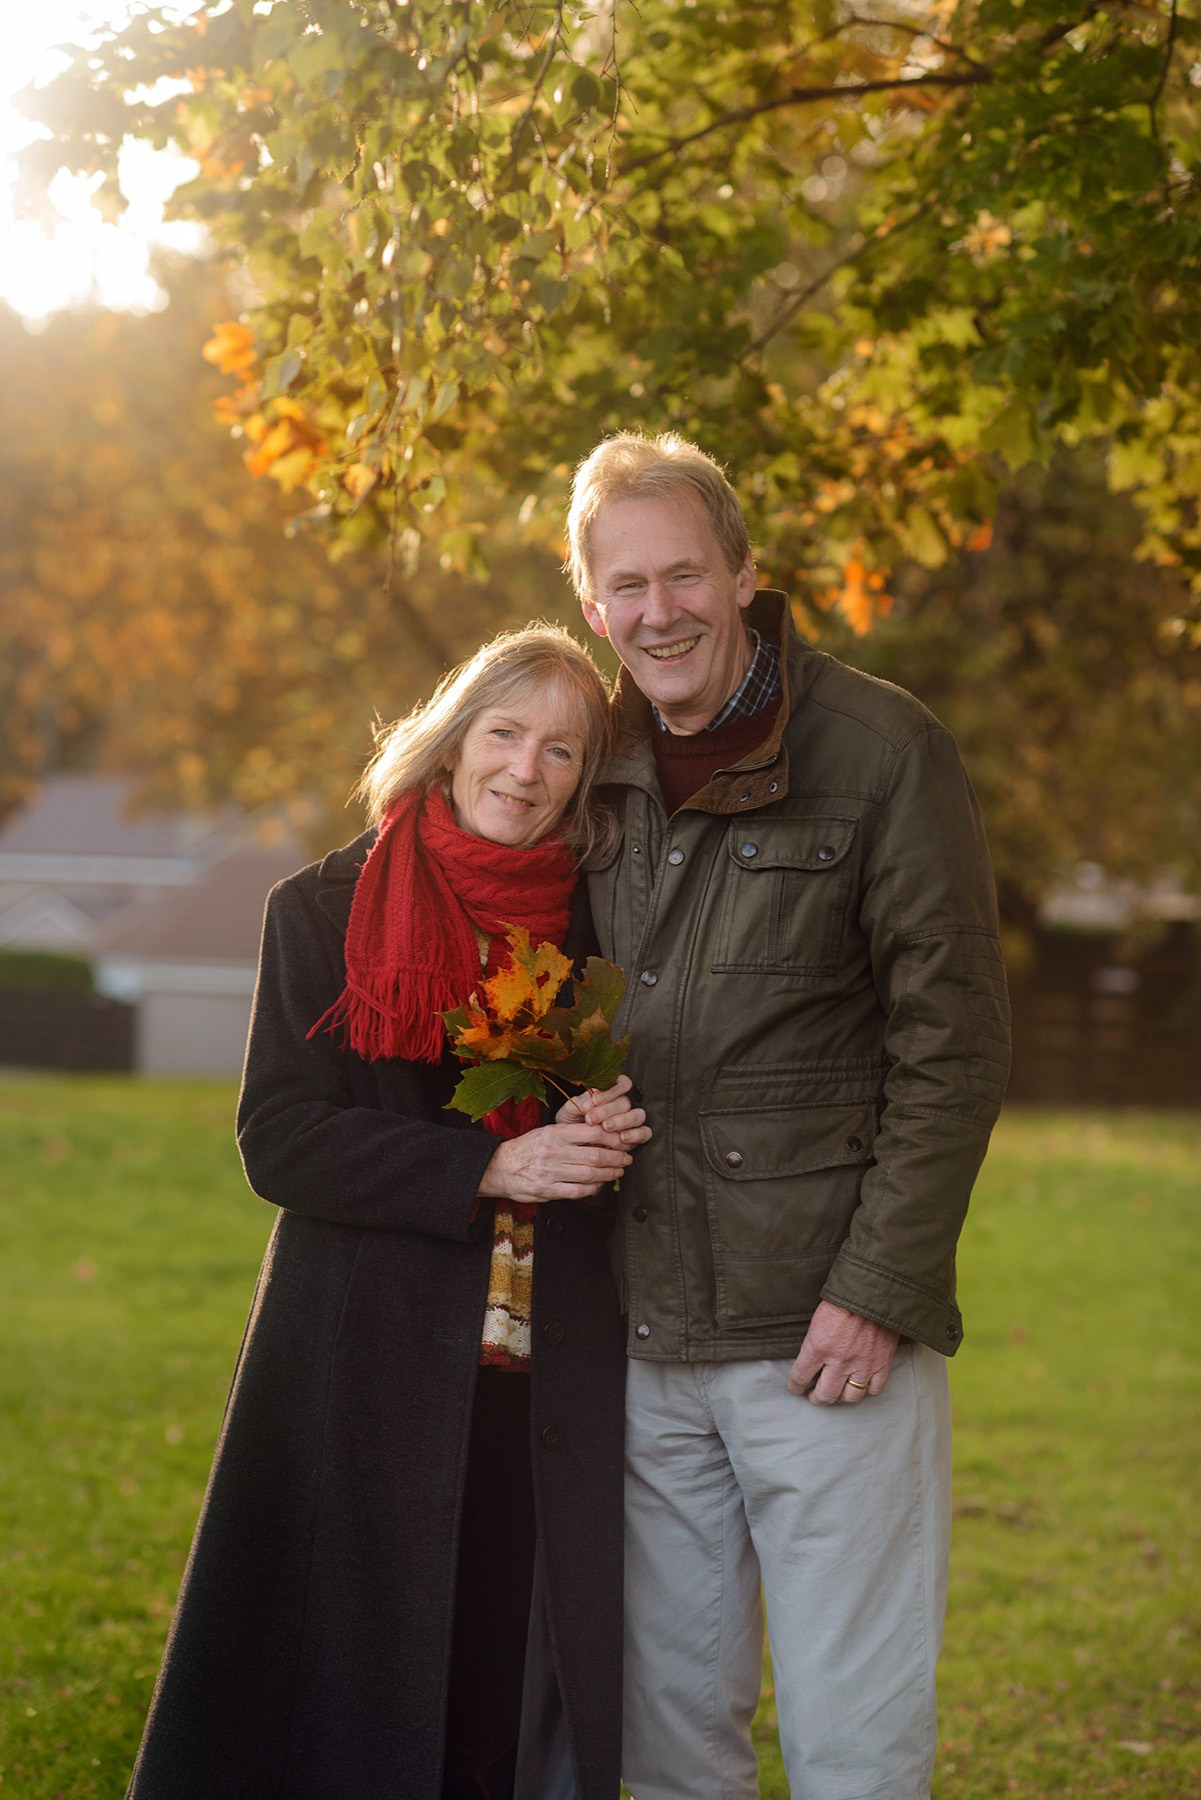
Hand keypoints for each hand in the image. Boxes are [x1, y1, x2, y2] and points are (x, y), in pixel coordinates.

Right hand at [478, 1119, 632, 1203]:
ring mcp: (550, 1172)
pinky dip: (593, 1189)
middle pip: (594, 1155)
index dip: (612, 1137)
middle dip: (616, 1158)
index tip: (622, 1140)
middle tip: (626, 1158)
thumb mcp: (546, 1132)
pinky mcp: (547, 1190)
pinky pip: (577, 1192)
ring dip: (608, 1174)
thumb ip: (570, 1134)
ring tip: (618, 1171)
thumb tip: (599, 1135)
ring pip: (589, 1174)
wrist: (498, 1167)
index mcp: (554, 1133)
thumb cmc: (526, 1149)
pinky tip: (600, 1185)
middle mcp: (553, 1151)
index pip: (591, 1132)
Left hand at [558, 1073, 650, 1147]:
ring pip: (638, 1115)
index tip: (594, 1101)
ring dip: (622, 1121)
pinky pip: (644, 1133)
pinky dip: (635, 1134)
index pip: (622, 1083)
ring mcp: (631, 1121)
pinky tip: (622, 1138)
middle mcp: (622, 1106)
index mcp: (610, 1094)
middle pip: (626, 1102)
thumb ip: (578, 1104)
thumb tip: (590, 1102)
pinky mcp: (636, 1137)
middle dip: (609, 1110)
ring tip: (606, 1127)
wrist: (571, 1145)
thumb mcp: (569, 1111)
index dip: (610, 1092)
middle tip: (592, 1119)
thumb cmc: (572, 1124)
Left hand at [787, 1301, 899, 1405]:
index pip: (800, 1377)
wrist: (874, 1290)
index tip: (796, 1388)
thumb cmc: (844, 1299)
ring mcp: (862, 1365)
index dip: (795, 1386)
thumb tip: (810, 1360)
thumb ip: (814, 1343)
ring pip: (849, 1398)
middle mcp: (839, 1361)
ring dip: (841, 1397)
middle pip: (825, 1396)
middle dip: (817, 1398)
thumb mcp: (818, 1319)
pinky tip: (861, 1384)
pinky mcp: (881, 1364)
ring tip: (837, 1393)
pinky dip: (867, 1390)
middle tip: (815, 1396)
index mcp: (818, 1346)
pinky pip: (874, 1390)